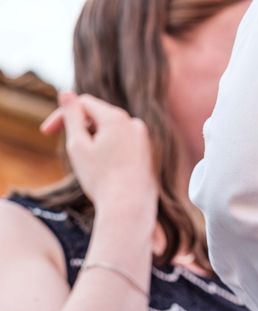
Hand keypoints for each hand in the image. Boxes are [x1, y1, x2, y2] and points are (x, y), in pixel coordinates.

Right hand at [42, 92, 156, 211]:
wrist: (130, 208)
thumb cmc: (101, 179)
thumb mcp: (78, 145)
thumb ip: (71, 116)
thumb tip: (66, 93)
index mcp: (117, 118)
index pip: (84, 103)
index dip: (62, 115)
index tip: (46, 133)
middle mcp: (135, 124)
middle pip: (99, 118)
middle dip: (81, 132)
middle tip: (75, 158)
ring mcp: (145, 140)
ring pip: (112, 133)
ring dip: (96, 143)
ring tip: (94, 170)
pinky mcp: (149, 155)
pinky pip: (124, 147)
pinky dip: (111, 154)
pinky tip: (108, 175)